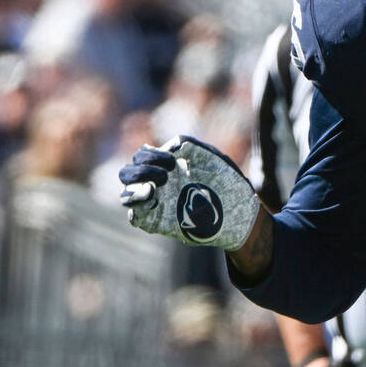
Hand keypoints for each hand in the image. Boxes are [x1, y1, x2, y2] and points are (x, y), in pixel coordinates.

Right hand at [119, 135, 260, 251]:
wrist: (239, 208)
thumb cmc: (225, 179)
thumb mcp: (210, 155)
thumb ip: (188, 145)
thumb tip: (168, 147)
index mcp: (166, 165)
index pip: (140, 156)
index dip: (149, 156)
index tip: (172, 161)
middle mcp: (157, 183)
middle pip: (126, 174)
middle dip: (139, 172)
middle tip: (165, 176)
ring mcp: (157, 203)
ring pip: (126, 196)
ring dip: (134, 191)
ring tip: (153, 190)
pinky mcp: (160, 222)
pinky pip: (136, 218)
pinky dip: (136, 211)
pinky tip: (151, 204)